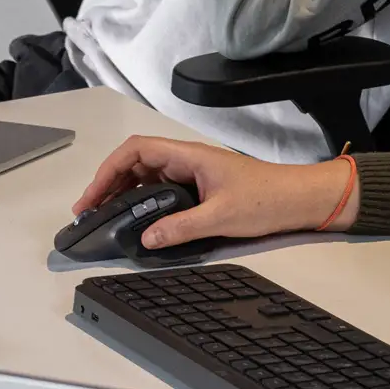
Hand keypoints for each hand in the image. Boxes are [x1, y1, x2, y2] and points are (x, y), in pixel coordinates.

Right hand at [71, 137, 357, 249]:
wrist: (300, 199)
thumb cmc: (265, 200)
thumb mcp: (221, 217)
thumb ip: (181, 227)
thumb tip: (144, 238)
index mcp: (190, 156)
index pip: (138, 150)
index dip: (109, 169)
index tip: (92, 197)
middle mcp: (189, 159)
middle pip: (137, 161)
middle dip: (109, 182)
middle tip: (89, 212)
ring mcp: (194, 172)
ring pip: (148, 174)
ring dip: (123, 191)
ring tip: (104, 216)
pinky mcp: (201, 187)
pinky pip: (162, 187)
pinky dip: (142, 199)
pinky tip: (136, 218)